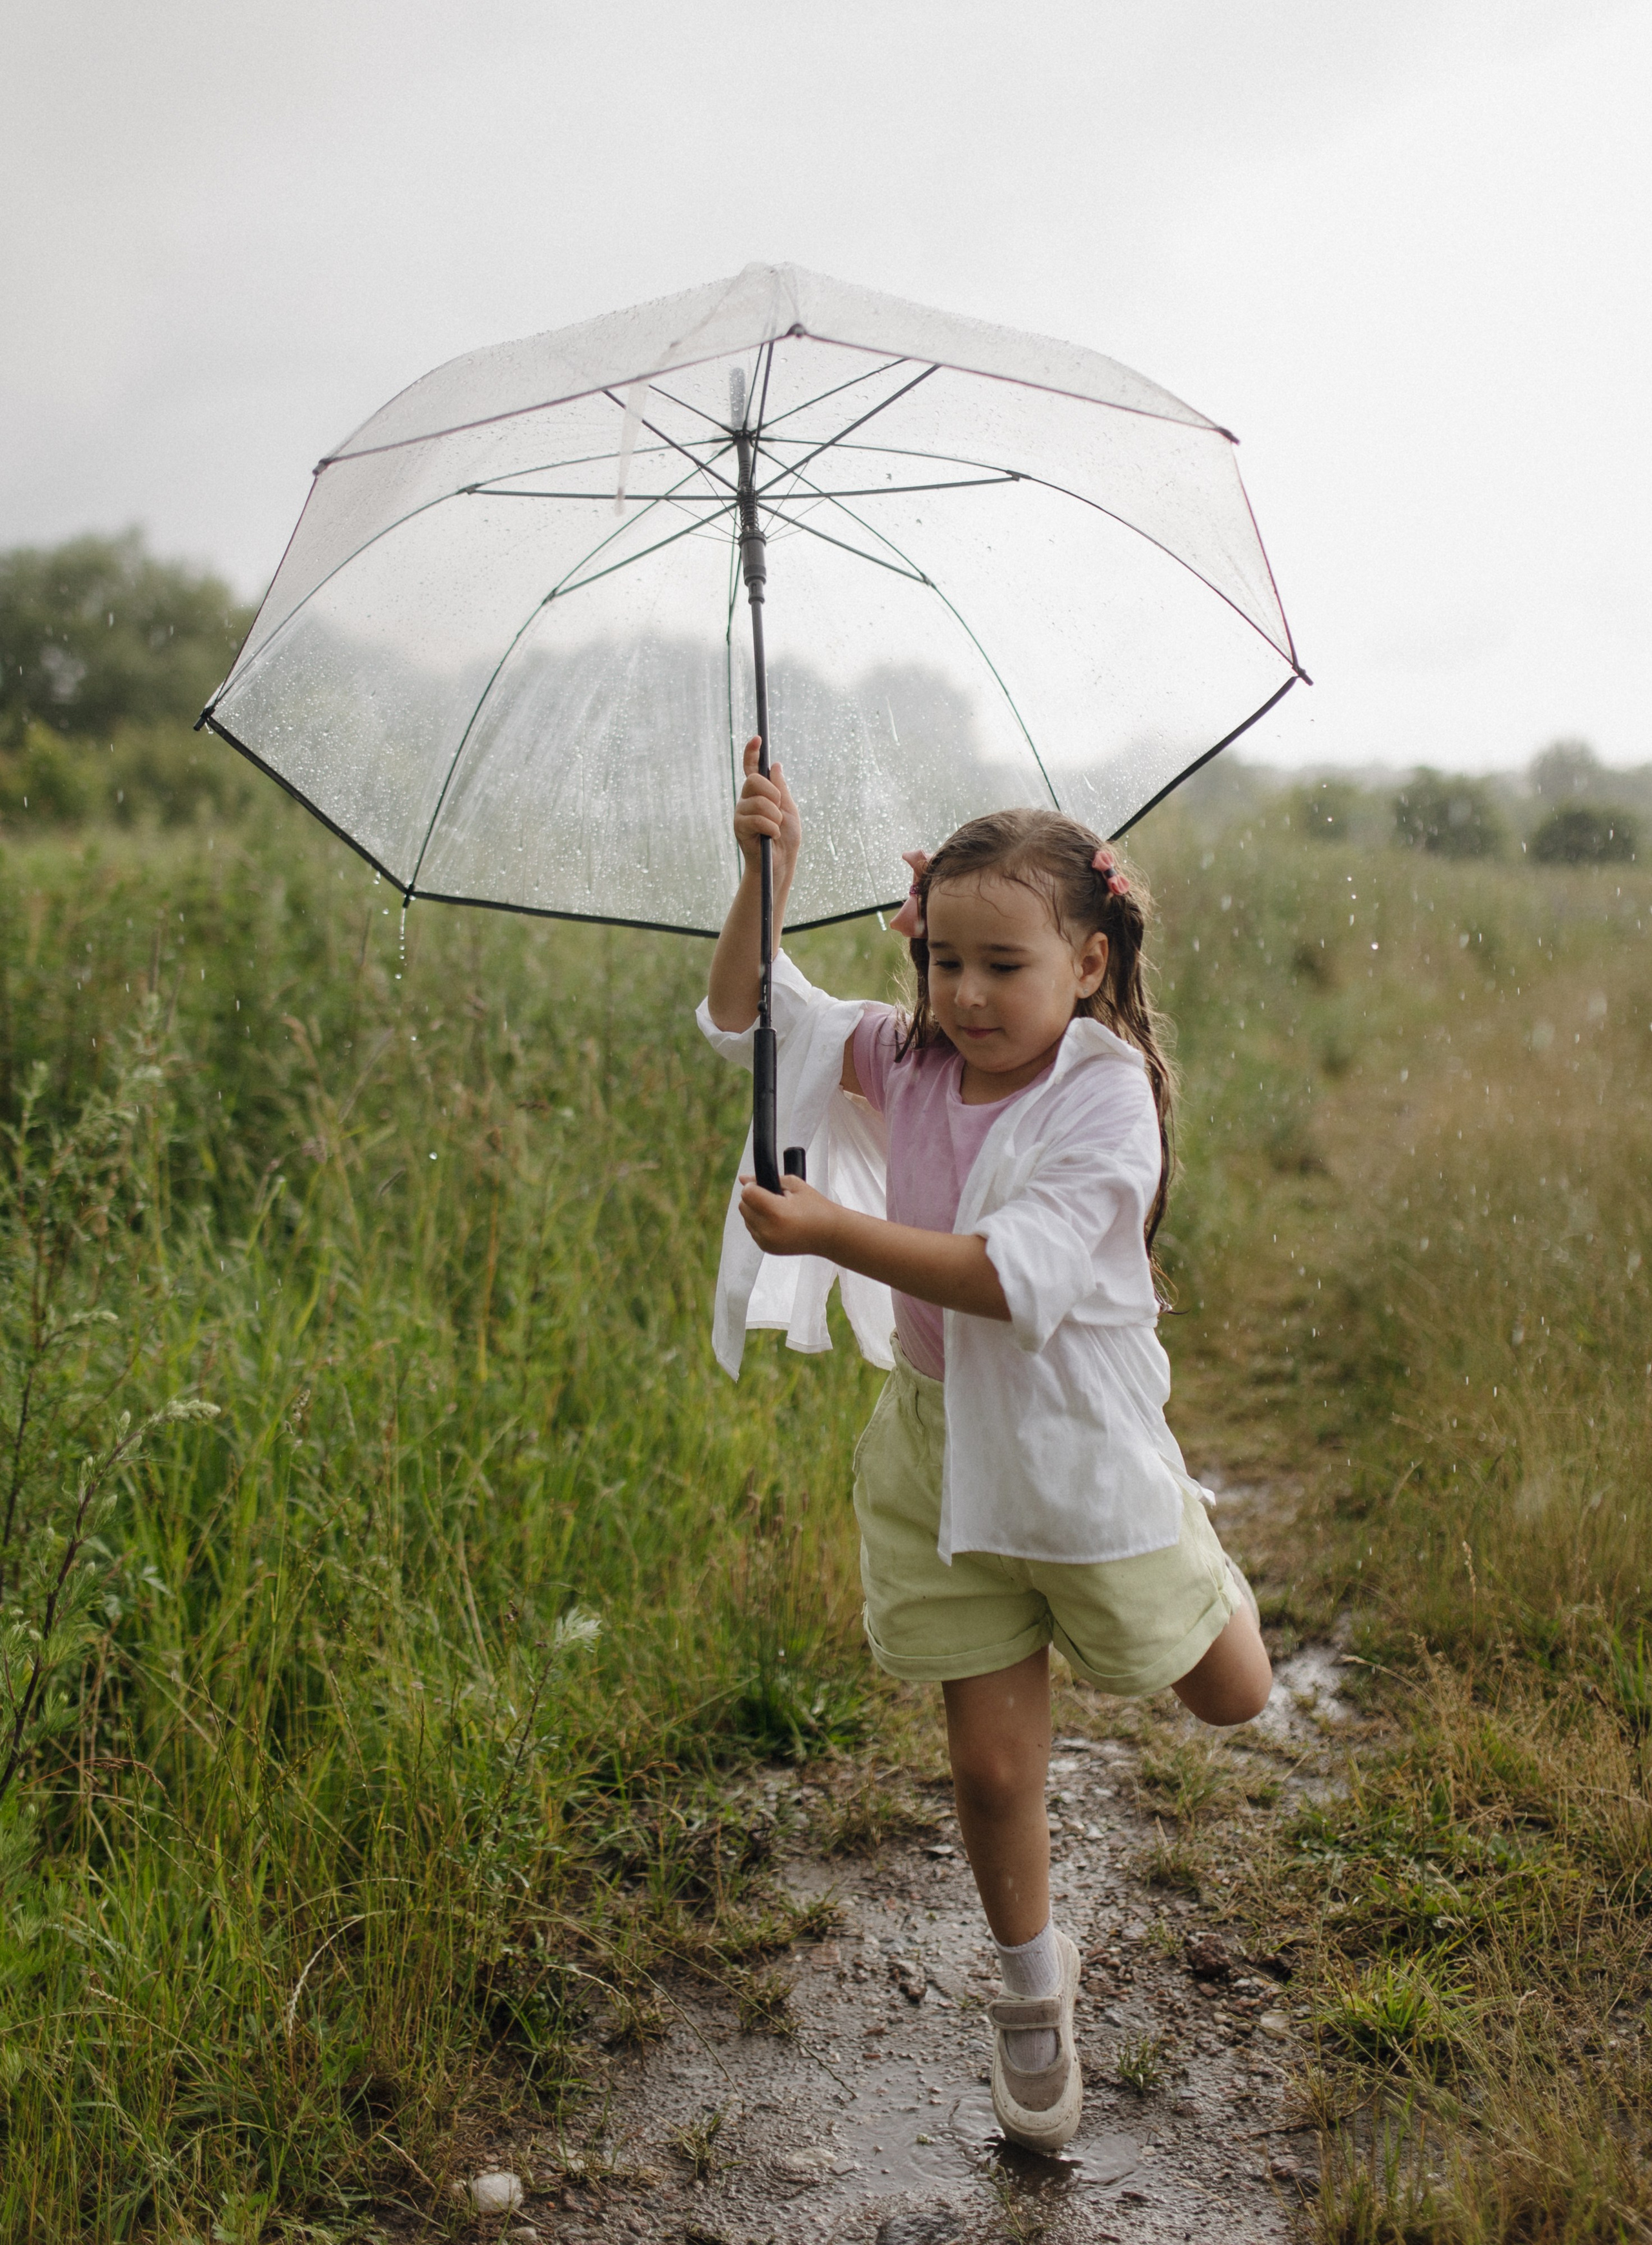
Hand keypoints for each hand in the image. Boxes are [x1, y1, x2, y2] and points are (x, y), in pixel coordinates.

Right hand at [732, 735, 799, 890]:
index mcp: (760, 793)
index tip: (757, 738)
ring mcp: (741, 812)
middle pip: (754, 780)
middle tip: (779, 809)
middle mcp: (747, 799)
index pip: (751, 768)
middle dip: (773, 794)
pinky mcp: (739, 827)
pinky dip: (770, 828)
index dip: (752, 752)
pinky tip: (771, 836)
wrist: (781, 862)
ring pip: (758, 801)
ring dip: (774, 816)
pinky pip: (756, 818)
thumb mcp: (789, 809)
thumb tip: (776, 765)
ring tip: (776, 829)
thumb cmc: (786, 837)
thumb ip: (781, 788)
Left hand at [738, 1174, 835, 1257]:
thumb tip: (743, 1178)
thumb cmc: (815, 1207)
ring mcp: (766, 1241)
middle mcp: (768, 1229)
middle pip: (743, 1206)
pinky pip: (753, 1230)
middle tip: (774, 1198)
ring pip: (746, 1218)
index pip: (747, 1193)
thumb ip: (766, 1179)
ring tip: (778, 1211)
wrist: (829, 1234)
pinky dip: (760, 1224)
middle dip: (754, 1198)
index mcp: (776, 1211)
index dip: (754, 1185)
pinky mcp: (767, 1248)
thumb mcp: (795, 1185)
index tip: (764, 1186)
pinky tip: (777, 1222)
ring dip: (756, 1211)